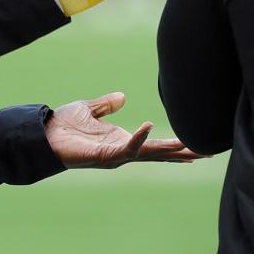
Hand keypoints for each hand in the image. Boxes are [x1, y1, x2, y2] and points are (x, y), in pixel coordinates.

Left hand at [44, 92, 204, 168]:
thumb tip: (122, 96)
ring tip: (193, 147)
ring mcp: (115, 155)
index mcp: (122, 140)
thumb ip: (106, 104)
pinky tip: (150, 127)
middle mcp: (122, 150)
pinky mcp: (104, 156)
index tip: (199, 146)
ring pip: (150, 154)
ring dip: (170, 150)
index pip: (155, 145)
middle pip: (160, 153)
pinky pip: (126, 148)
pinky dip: (139, 138)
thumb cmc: (63, 126)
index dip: (176, 145)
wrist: (43, 134)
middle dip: (184, 153)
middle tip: (210, 151)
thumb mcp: (90, 109)